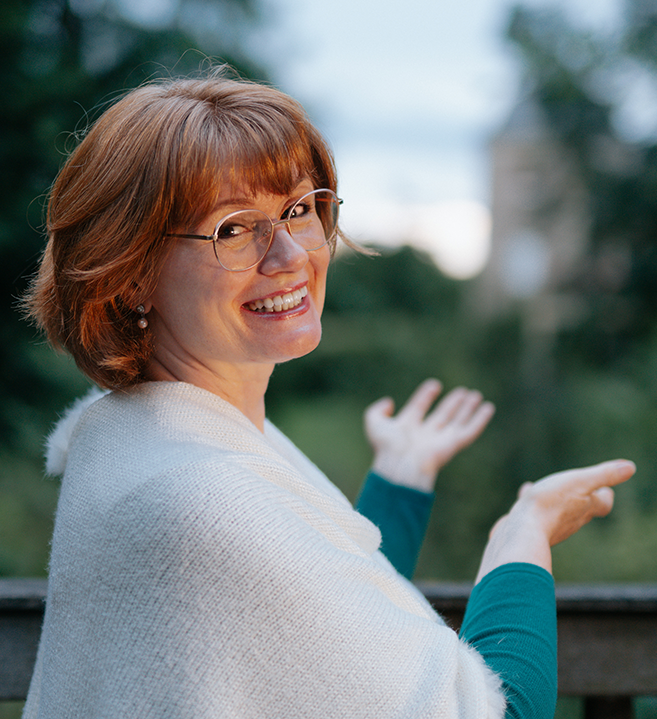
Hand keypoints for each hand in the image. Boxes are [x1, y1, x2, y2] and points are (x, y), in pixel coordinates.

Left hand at [364, 378, 494, 491]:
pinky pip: (469, 431)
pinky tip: (488, 408)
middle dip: (453, 404)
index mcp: (407, 428)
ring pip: (457, 422)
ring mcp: (439, 440)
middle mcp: (425, 434)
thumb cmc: (385, 447)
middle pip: (442, 415)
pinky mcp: (452, 446)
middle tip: (464, 392)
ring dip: (467, 409)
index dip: (426, 396)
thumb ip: (377, 410)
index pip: (419, 407)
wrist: (399, 465)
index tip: (434, 385)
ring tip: (476, 395)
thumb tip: (389, 402)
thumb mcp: (374, 423)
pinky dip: (480, 420)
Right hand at [476, 459, 635, 581]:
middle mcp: (570, 520)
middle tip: (581, 489)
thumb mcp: (580, 482)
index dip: (606, 497)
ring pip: (556, 512)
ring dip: (556, 502)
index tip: (606, 489)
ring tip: (548, 489)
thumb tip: (630, 467)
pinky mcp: (530, 527)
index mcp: (584, 508)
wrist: (522, 531)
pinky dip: (533, 505)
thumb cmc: (552, 505)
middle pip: (582, 511)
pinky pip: (534, 514)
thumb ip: (604, 475)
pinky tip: (523, 497)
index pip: (603, 505)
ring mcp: (550, 526)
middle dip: (582, 499)